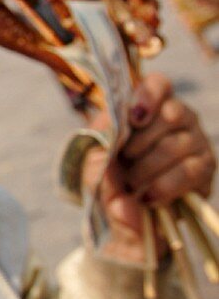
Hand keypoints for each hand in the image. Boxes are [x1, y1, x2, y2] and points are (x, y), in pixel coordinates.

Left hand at [81, 73, 215, 263]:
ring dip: (148, 167)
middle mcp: (177, 117)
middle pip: (172, 113)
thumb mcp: (93, 168)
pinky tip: (148, 197)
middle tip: (124, 159)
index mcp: (146, 107)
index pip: (158, 84)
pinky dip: (165, 185)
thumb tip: (107, 161)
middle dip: (141, 141)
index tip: (134, 118)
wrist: (130, 214)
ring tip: (131, 184)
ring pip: (178, 144)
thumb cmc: (109, 179)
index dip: (148, 96)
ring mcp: (195, 140)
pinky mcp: (206, 167)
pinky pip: (190, 171)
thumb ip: (95, 160)